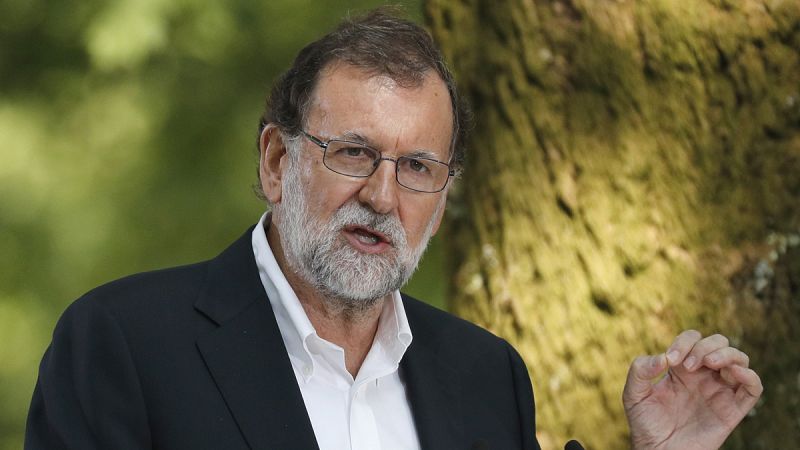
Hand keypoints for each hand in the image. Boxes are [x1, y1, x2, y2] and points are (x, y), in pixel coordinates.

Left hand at [622, 330, 761, 449]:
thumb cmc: (646, 424)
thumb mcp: (634, 394)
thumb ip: (640, 370)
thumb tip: (662, 357)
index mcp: (682, 368)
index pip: (693, 339)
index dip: (684, 342)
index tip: (670, 361)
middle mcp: (703, 376)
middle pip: (719, 343)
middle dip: (705, 346)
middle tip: (687, 366)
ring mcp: (719, 391)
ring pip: (739, 359)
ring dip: (727, 354)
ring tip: (709, 363)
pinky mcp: (732, 410)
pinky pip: (753, 388)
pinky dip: (749, 375)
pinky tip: (734, 372)